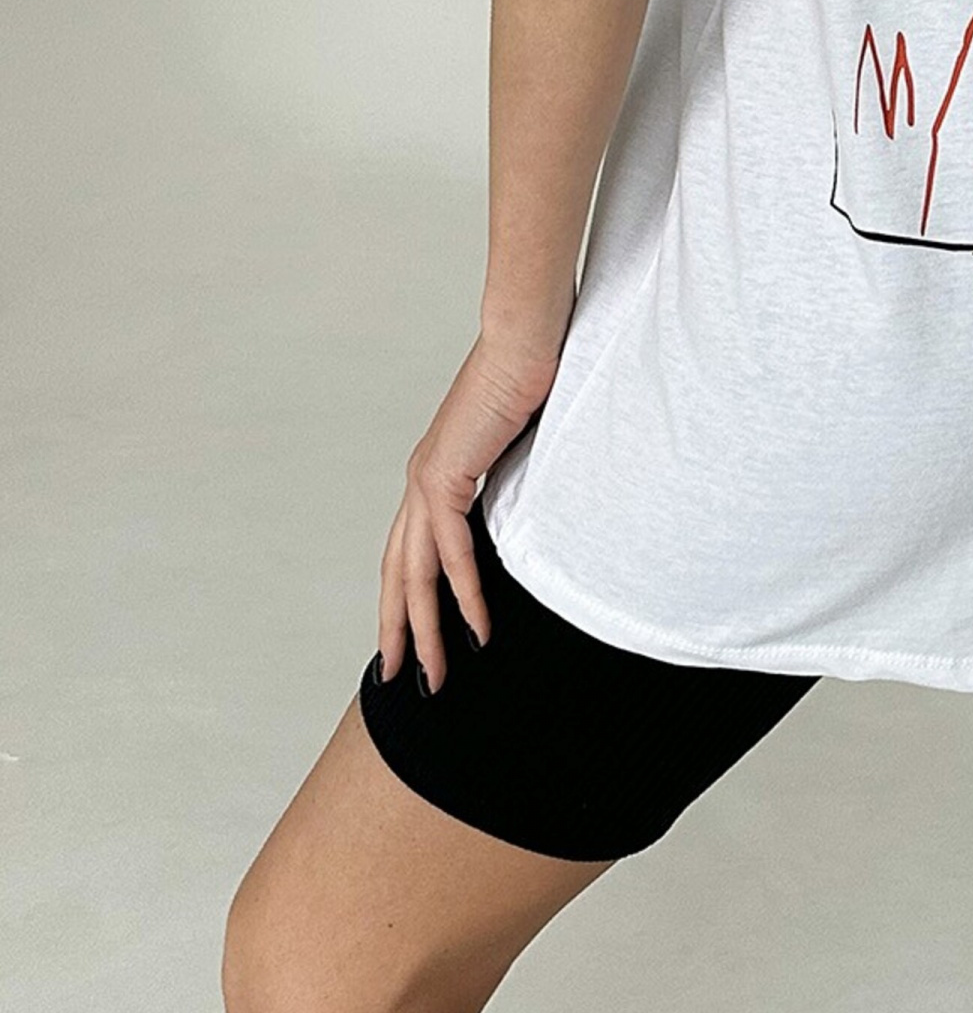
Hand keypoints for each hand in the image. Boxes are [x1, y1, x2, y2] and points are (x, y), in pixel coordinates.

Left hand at [377, 325, 561, 691]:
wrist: (528, 334)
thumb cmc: (533, 372)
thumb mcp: (521, 439)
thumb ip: (515, 474)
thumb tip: (532, 503)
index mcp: (436, 470)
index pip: (410, 548)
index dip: (406, 597)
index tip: (410, 639)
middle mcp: (422, 478)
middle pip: (400, 571)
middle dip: (399, 630)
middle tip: (401, 678)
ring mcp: (428, 477)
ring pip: (417, 572)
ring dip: (426, 628)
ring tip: (437, 673)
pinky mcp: (446, 475)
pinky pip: (452, 551)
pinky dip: (463, 593)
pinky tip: (476, 626)